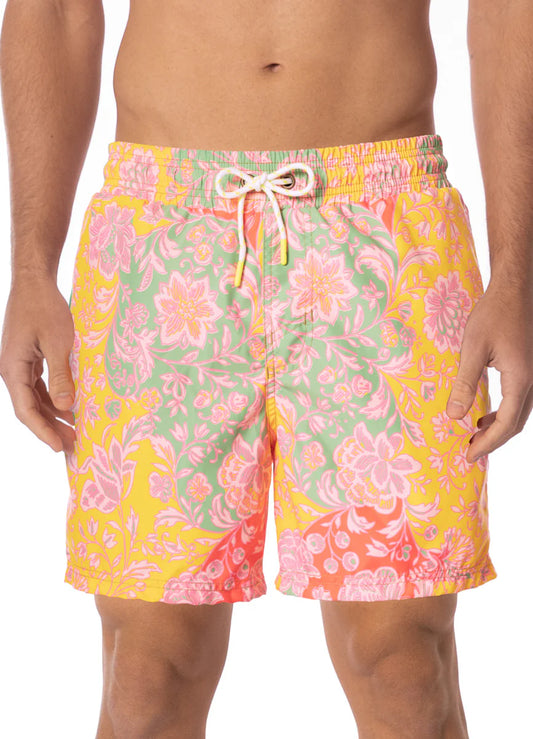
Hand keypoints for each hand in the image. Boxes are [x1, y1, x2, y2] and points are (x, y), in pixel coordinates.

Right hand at [0, 276, 75, 453]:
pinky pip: (40, 386)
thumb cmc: (44, 307)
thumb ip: (61, 375)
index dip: (43, 431)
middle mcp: (12, 371)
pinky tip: (71, 407)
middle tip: (73, 446)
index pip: (26, 410)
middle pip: (30, 409)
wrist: (35, 282)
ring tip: (75, 432)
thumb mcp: (58, 342)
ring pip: (35, 399)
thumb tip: (66, 406)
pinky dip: (54, 398)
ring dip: (54, 416)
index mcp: (13, 369)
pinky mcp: (30, 359)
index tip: (59, 448)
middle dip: (50, 429)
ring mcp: (20, 365)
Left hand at [446, 280, 532, 463]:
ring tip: (475, 433)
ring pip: (521, 412)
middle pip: (517, 423)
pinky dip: (504, 411)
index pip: (506, 425)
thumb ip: (464, 383)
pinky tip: (485, 411)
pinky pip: (521, 398)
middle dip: (494, 441)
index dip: (487, 444)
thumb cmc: (494, 314)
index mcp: (521, 379)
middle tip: (470, 450)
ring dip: (499, 426)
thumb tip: (453, 416)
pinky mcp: (530, 366)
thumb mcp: (473, 349)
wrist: (516, 289)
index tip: (469, 456)